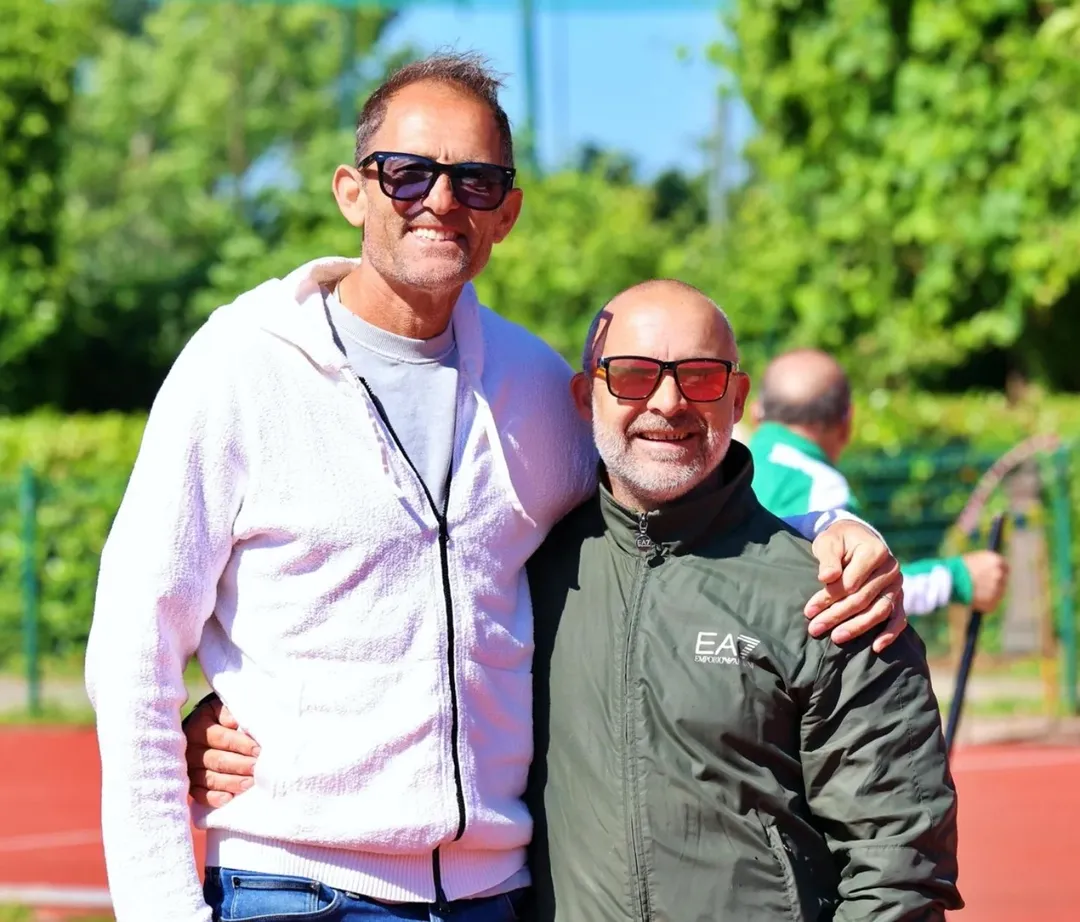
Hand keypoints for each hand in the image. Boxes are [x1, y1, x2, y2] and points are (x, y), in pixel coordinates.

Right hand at [184, 696, 259, 807]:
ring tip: (249, 784)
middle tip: (257, 769)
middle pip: (217, 759)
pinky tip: (228, 799)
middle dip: (240, 765)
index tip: (258, 750)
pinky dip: (213, 798)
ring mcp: (188, 769)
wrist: (207, 730)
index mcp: (199, 726)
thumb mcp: (223, 708)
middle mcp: (190, 748)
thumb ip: (229, 712)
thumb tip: (233, 722)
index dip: (241, 744)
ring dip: (231, 782)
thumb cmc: (224, 718)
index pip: (222, 738)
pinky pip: (199, 794)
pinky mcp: (190, 785)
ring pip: (210, 778)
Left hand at [805, 520, 906, 653]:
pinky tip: (876, 647)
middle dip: (836, 615)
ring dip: (857, 627)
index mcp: (875, 551)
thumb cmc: (838, 541)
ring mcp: (897, 585)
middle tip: (814, 628)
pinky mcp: (899, 597)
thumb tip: (826, 577)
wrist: (857, 538)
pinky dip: (890, 634)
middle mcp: (891, 569)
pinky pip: (899, 618)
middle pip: (862, 598)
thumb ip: (828, 558)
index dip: (829, 597)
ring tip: (835, 638)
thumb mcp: (829, 542)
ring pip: (879, 611)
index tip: (809, 611)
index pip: (851, 581)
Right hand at [963, 550, 1008, 611]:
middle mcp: (1000, 574)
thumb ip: (986, 564)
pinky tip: (972, 600)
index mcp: (996, 561)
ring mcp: (997, 589)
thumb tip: (992, 569)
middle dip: (994, 584)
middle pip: (1002, 581)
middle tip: (980, 586)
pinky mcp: (992, 603)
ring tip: (972, 593)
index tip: (992, 576)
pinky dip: (983, 604)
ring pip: (997, 594)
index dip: (998, 573)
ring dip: (988, 594)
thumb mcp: (973, 560)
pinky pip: (990, 604)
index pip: (1005, 568)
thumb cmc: (957, 569)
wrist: (949, 581)